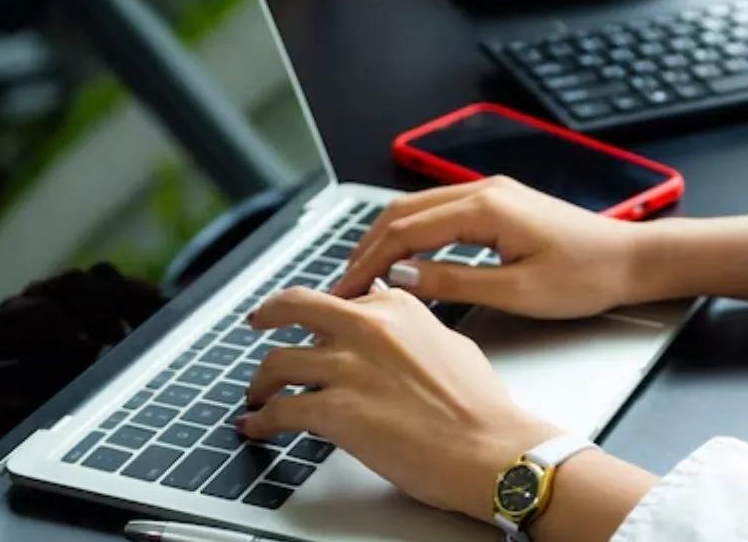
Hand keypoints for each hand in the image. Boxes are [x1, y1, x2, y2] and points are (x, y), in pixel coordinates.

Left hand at [241, 284, 560, 519]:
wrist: (490, 447)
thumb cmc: (481, 407)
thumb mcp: (449, 344)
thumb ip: (412, 331)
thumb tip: (395, 334)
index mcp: (396, 306)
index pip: (341, 300)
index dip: (323, 318)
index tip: (312, 326)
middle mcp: (368, 327)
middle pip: (294, 307)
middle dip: (268, 315)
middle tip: (257, 323)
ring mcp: (349, 367)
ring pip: (278, 362)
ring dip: (260, 381)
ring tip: (257, 395)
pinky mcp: (336, 411)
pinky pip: (280, 411)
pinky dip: (261, 421)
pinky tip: (257, 427)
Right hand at [331, 177, 646, 318]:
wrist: (630, 259)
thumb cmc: (584, 276)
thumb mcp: (517, 291)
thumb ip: (455, 282)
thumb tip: (403, 277)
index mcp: (485, 208)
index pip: (406, 231)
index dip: (369, 262)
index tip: (346, 291)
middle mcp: (483, 191)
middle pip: (403, 212)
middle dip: (367, 248)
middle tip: (343, 285)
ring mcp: (491, 193)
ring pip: (418, 209)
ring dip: (386, 239)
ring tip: (363, 274)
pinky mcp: (499, 203)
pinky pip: (440, 213)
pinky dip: (412, 234)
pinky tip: (403, 259)